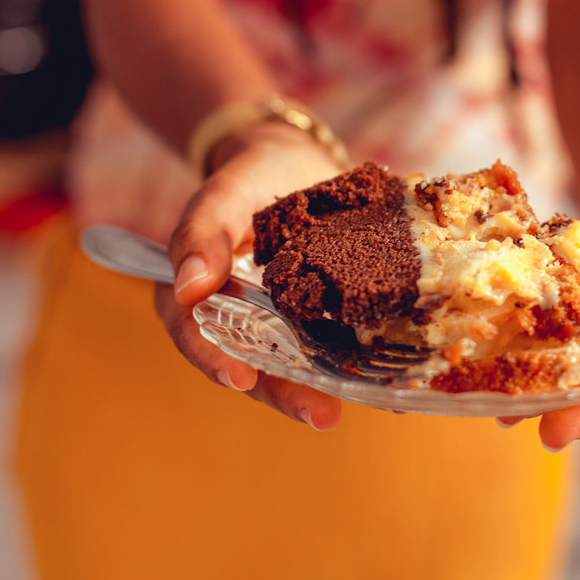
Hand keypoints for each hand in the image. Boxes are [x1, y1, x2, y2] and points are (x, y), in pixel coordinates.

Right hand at [154, 121, 344, 429]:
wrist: (295, 163)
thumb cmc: (250, 177)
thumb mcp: (225, 191)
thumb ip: (202, 231)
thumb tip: (187, 288)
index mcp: (197, 293)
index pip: (195, 333)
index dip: (213, 358)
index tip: (241, 378)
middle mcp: (235, 319)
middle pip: (250, 366)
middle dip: (284, 395)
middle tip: (320, 415)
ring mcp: (278, 325)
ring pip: (292, 368)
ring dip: (322, 392)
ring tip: (357, 410)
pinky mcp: (317, 322)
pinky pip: (332, 351)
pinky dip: (358, 372)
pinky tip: (392, 391)